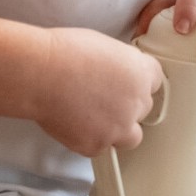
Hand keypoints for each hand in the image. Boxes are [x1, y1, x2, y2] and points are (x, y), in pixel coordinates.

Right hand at [33, 28, 164, 156]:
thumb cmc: (64, 53)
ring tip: (95, 120)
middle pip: (143, 108)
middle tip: (103, 100)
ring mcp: (119, 126)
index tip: (127, 85)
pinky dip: (90, 141)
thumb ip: (120, 65)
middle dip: (126, 106)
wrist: (41, 74)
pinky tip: (75, 126)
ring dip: (118, 130)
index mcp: (141, 72)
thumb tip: (116, 74)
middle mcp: (137, 101)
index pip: (155, 81)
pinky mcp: (98, 144)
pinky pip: (101, 148)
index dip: (138, 83)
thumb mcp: (105, 47)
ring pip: (130, 136)